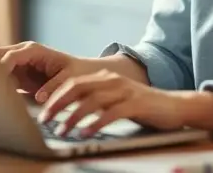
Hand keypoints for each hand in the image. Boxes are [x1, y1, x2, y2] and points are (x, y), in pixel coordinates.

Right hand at [0, 41, 96, 102]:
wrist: (83, 74)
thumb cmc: (78, 73)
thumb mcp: (70, 78)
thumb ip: (54, 86)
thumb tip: (40, 97)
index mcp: (33, 50)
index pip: (10, 56)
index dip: (0, 68)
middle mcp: (22, 54)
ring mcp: (18, 64)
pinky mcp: (17, 76)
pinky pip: (1, 79)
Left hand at [36, 70, 189, 136]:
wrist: (173, 106)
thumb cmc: (140, 107)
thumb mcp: (113, 101)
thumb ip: (94, 103)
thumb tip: (68, 112)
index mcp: (104, 78)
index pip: (72, 82)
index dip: (54, 93)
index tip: (40, 107)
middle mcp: (112, 81)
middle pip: (78, 87)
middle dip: (58, 103)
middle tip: (44, 118)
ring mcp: (125, 91)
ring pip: (92, 100)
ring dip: (74, 116)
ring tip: (62, 130)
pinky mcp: (136, 104)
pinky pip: (112, 113)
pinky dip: (96, 123)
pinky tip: (86, 133)